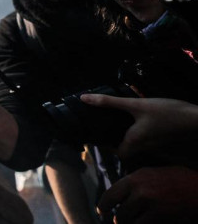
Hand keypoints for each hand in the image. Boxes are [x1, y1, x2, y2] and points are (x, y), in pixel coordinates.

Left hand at [81, 94, 197, 158]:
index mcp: (134, 143)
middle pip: (128, 150)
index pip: (118, 153)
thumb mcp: (137, 104)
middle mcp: (145, 149)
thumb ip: (110, 102)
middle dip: (120, 141)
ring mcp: (158, 148)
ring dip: (132, 137)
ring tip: (125, 122)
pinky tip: (144, 122)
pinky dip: (145, 135)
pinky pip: (151, 143)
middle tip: (112, 126)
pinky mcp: (167, 143)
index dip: (109, 146)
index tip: (102, 134)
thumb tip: (84, 98)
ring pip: (140, 147)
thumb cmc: (167, 113)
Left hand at [97, 166, 197, 222]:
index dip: (103, 205)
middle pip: (120, 213)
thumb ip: (135, 182)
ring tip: (134, 221)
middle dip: (119, 219)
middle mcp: (140, 190)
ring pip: (130, 221)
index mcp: (135, 178)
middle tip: (119, 220)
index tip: (102, 211)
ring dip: (131, 223)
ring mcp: (149, 204)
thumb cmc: (178, 180)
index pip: (110, 194)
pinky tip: (146, 222)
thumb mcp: (152, 173)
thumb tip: (121, 194)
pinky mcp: (159, 215)